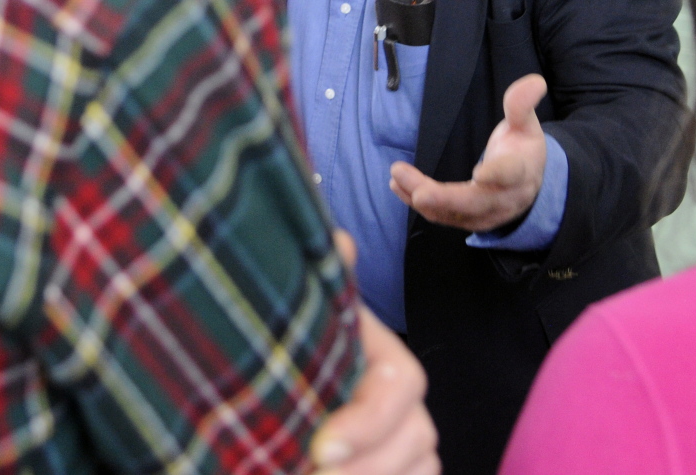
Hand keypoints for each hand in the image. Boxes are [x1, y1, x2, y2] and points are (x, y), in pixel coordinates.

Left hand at [309, 235, 438, 474]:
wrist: (273, 409)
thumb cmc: (287, 364)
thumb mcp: (295, 325)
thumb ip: (317, 289)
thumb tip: (340, 243)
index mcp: (378, 358)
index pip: (401, 383)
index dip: (369, 420)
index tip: (321, 447)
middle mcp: (403, 404)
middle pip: (418, 437)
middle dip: (368, 468)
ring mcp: (405, 446)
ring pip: (421, 469)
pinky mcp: (399, 473)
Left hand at [389, 73, 547, 232]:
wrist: (527, 186)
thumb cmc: (522, 150)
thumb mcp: (526, 125)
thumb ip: (522, 106)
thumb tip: (535, 81)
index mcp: (520, 172)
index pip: (509, 174)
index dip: (496, 175)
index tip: (480, 173)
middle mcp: (502, 199)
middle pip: (474, 202)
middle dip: (445, 199)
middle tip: (419, 192)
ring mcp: (484, 214)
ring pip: (453, 212)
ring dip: (423, 198)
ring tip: (396, 177)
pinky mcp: (466, 220)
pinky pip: (441, 215)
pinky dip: (417, 202)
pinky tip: (397, 186)